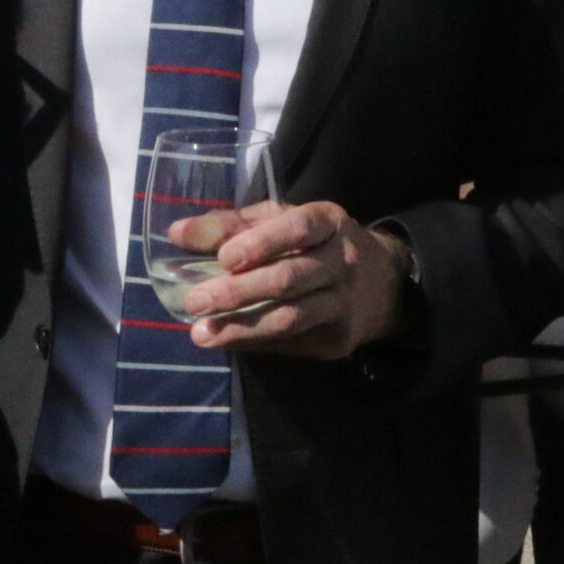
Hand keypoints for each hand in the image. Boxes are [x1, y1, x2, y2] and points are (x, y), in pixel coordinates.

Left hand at [175, 200, 408, 358]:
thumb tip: (177, 233)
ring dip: (242, 327)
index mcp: (328, 222)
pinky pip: (292, 342)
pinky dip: (256, 342)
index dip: (261, 242)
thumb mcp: (284, 220)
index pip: (298, 228)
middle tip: (195, 301)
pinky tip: (228, 341)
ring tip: (202, 334)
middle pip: (289, 278)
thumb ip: (233, 224)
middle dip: (239, 292)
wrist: (385, 283)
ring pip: (291, 318)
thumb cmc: (318, 243)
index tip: (224, 258)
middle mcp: (342, 261)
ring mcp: (343, 304)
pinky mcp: (338, 339)